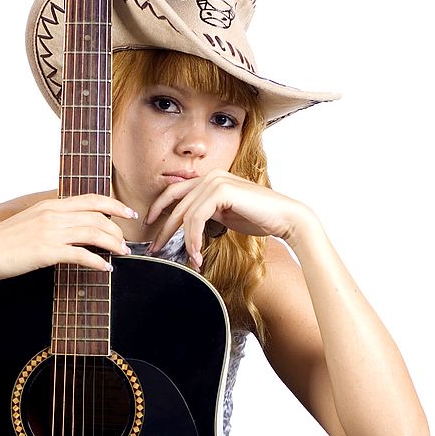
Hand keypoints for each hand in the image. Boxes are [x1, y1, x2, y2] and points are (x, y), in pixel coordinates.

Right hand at [0, 194, 136, 284]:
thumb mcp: (28, 223)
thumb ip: (50, 221)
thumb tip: (70, 229)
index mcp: (49, 204)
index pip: (91, 198)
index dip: (115, 205)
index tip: (129, 214)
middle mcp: (52, 214)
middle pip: (98, 216)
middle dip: (117, 230)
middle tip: (125, 244)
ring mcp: (49, 232)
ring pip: (94, 233)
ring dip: (113, 244)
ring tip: (122, 254)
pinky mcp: (45, 251)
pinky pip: (81, 254)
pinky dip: (98, 261)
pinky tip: (107, 269)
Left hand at [144, 170, 314, 269]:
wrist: (285, 218)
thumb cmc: (259, 217)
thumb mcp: (225, 214)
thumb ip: (207, 213)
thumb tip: (188, 226)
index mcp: (210, 178)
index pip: (175, 192)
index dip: (158, 208)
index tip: (149, 226)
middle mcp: (210, 176)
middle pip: (176, 203)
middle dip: (163, 229)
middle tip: (155, 249)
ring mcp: (216, 181)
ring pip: (186, 214)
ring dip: (185, 241)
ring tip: (192, 259)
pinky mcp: (221, 191)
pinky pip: (197, 218)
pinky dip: (194, 238)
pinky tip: (198, 253)